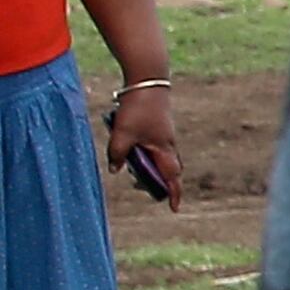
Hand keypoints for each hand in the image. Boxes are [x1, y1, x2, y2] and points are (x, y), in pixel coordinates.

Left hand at [104, 83, 180, 213]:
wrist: (148, 80)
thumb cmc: (137, 108)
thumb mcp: (122, 134)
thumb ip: (117, 154)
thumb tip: (115, 169)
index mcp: (163, 148)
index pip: (172, 177)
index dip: (173, 193)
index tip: (174, 208)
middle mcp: (167, 143)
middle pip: (168, 168)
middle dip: (158, 181)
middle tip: (142, 185)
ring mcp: (163, 133)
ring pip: (159, 156)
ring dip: (148, 164)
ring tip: (130, 164)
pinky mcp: (157, 124)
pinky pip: (153, 144)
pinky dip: (144, 151)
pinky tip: (129, 143)